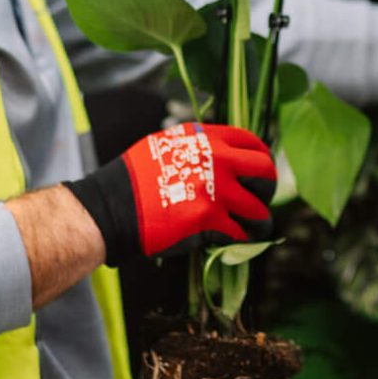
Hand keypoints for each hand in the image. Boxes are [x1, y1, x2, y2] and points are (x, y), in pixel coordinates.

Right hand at [63, 123, 275, 259]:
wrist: (111, 207)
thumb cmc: (131, 179)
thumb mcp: (165, 145)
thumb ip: (196, 148)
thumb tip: (218, 156)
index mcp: (205, 138)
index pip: (252, 142)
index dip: (261, 160)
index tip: (259, 175)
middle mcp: (216, 159)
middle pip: (265, 172)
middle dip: (267, 190)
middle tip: (258, 202)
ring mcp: (215, 189)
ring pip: (258, 209)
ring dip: (258, 223)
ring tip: (254, 229)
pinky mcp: (209, 219)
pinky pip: (239, 233)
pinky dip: (238, 240)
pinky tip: (231, 240)